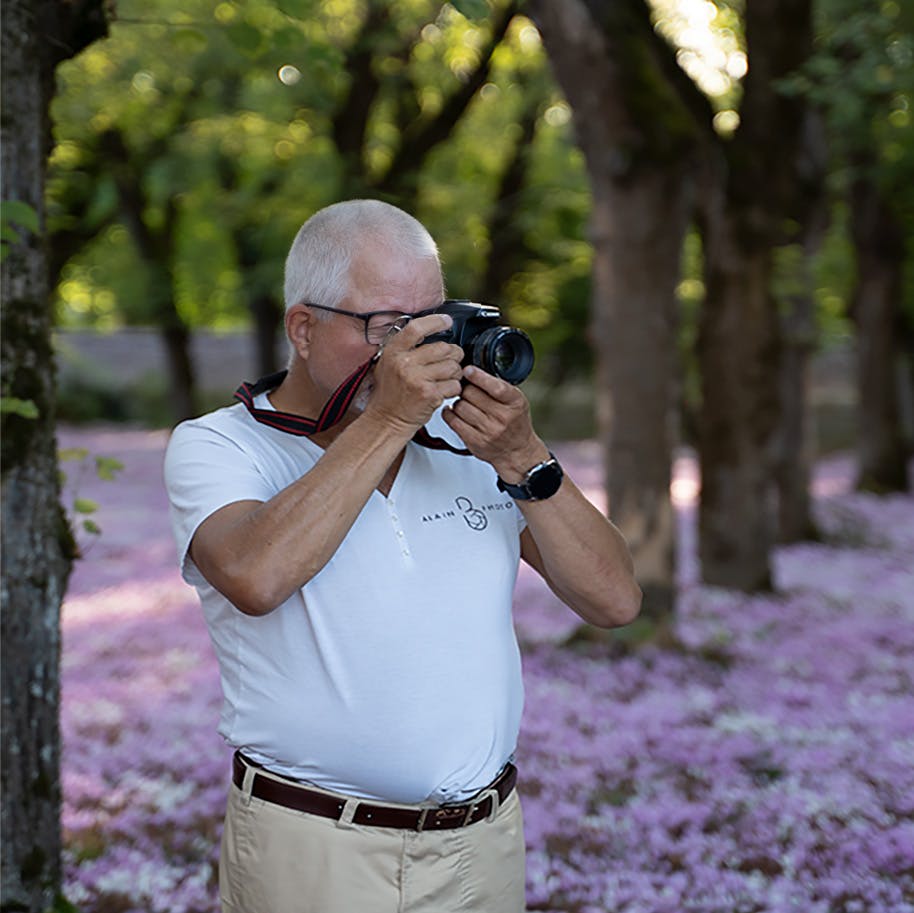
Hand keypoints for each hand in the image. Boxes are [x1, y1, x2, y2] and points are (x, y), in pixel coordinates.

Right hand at [365, 314, 463, 432]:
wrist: (386, 421)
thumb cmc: (389, 395)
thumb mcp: (387, 364)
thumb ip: (405, 348)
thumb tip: (429, 332)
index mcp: (393, 352)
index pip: (416, 328)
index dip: (435, 322)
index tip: (446, 321)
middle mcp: (405, 363)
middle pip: (443, 348)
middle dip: (453, 354)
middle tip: (451, 360)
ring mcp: (418, 379)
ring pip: (452, 367)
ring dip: (454, 373)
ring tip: (444, 378)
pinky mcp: (430, 394)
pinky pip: (454, 385)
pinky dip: (453, 388)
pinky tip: (444, 391)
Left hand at [442, 366, 548, 479]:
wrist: (517, 451)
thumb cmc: (515, 423)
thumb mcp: (516, 401)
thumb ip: (498, 387)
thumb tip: (472, 371)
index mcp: (515, 403)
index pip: (496, 387)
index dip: (478, 376)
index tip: (467, 370)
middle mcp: (503, 417)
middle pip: (471, 394)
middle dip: (465, 389)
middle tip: (466, 390)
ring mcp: (489, 431)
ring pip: (460, 406)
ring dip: (458, 402)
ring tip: (464, 403)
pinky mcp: (475, 442)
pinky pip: (453, 422)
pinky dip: (449, 414)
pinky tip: (453, 412)